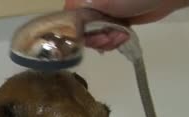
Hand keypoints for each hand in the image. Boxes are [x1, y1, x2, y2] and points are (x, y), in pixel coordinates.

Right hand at [63, 0, 188, 50]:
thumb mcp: (102, 1)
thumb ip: (80, 10)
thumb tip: (65, 23)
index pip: (67, 17)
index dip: (73, 31)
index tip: (84, 38)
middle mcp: (90, 5)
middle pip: (80, 30)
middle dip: (94, 38)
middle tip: (107, 39)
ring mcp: (103, 15)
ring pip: (94, 36)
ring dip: (106, 41)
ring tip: (119, 37)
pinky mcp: (115, 22)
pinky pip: (106, 38)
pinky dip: (113, 41)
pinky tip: (123, 37)